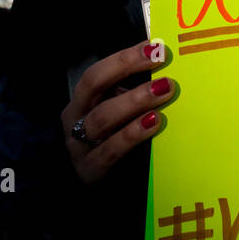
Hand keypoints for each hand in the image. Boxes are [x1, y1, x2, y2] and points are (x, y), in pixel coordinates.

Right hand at [61, 40, 174, 184]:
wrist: (91, 191)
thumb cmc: (109, 146)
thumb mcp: (115, 118)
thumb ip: (130, 98)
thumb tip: (164, 74)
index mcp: (81, 102)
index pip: (97, 74)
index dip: (124, 59)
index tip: (154, 48)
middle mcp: (74, 120)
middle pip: (93, 87)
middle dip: (127, 69)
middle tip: (161, 62)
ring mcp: (79, 146)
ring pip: (102, 118)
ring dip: (134, 101)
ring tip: (163, 91)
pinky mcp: (91, 171)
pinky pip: (111, 150)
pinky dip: (133, 134)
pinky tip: (154, 123)